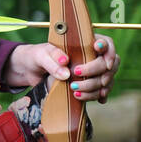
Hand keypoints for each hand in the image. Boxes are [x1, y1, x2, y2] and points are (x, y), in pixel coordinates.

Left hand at [2, 36, 119, 101]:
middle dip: (95, 70)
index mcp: (85, 44)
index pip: (106, 43)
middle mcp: (93, 57)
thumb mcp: (41, 55)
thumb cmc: (37, 56)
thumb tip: (67, 73)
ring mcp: (93, 73)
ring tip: (75, 91)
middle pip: (108, 63)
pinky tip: (86, 97)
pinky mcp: (89, 85)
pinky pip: (100, 92)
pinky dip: (95, 96)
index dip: (107, 48)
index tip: (98, 51)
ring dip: (93, 86)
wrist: (31, 71)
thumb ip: (53, 62)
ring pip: (106, 79)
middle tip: (76, 73)